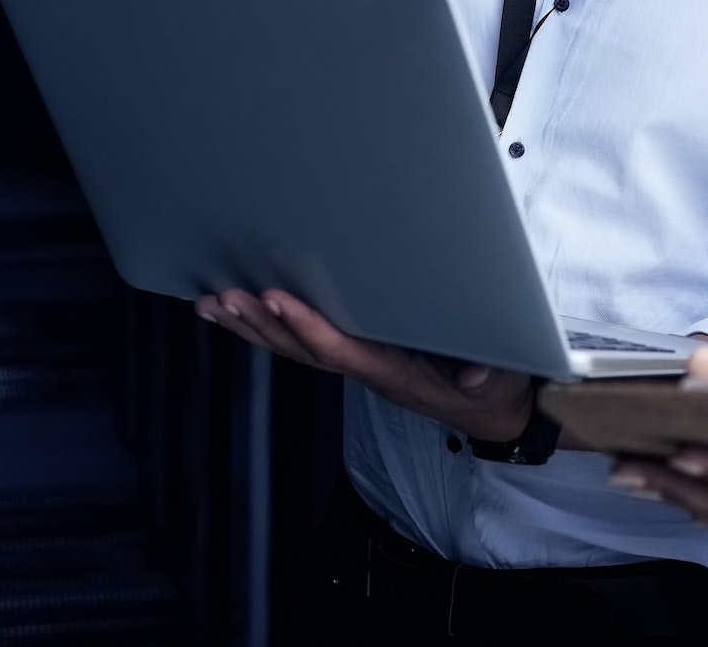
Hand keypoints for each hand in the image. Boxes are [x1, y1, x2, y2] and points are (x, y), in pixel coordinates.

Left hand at [197, 288, 535, 441]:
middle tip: (222, 296)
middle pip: (300, 351)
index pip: (339, 349)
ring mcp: (356, 365)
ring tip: (210, 303)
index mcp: (392, 371)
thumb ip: (485, 372)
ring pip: (293, 350)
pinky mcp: (355, 357)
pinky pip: (301, 346)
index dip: (305, 325)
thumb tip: (476, 376)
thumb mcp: (497, 377)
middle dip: (260, 324)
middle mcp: (364, 371)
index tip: (275, 297)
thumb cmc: (490, 385)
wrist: (490, 410)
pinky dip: (267, 329)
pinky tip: (239, 312)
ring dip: (250, 327)